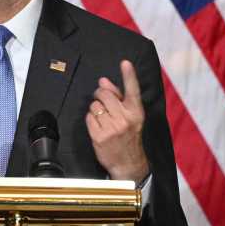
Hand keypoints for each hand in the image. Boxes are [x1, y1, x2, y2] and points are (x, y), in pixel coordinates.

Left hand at [86, 59, 149, 185]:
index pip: (133, 90)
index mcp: (136, 111)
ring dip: (95, 109)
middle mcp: (125, 118)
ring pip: (94, 105)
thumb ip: (118, 97)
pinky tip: (98, 126)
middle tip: (103, 102)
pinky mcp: (99, 136)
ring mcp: (112, 128)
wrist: (128, 162)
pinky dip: (91, 119)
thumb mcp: (130, 116)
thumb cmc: (129, 135)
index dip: (129, 75)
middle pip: (104, 94)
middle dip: (100, 95)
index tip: (125, 62)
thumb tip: (103, 80)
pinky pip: (88, 117)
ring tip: (103, 118)